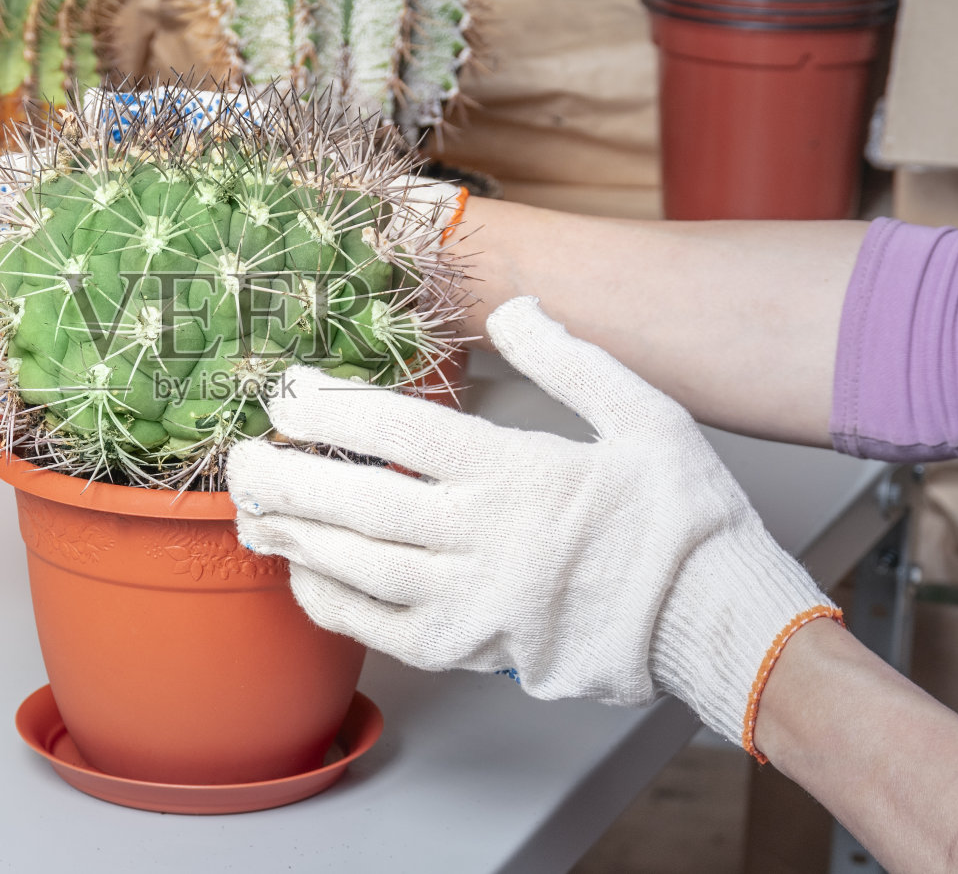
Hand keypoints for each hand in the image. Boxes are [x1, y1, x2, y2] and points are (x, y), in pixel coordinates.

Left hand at [228, 296, 837, 751]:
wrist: (718, 622)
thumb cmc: (685, 519)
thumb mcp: (645, 414)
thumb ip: (571, 358)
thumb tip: (511, 307)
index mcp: (521, 472)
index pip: (401, 430)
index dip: (331, 409)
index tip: (286, 394)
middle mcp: (487, 537)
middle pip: (362, 501)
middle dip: (290, 476)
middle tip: (239, 458)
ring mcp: (477, 600)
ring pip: (363, 567)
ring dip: (300, 538)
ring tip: (253, 513)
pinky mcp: (477, 650)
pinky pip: (387, 631)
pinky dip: (338, 606)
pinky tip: (305, 578)